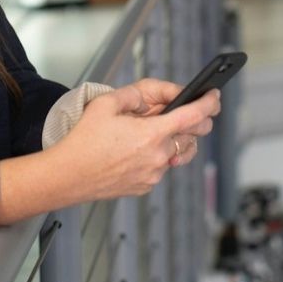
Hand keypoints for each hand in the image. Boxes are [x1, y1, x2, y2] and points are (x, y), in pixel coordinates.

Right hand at [49, 80, 221, 201]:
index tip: (214, 96)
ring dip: (173, 141)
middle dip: (196, 122)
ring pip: (176, 152)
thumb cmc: (83, 141)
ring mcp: (154, 174)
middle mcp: (158, 156)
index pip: (194, 116)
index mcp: (151, 133)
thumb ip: (133, 95)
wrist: (68, 175)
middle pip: (192, 136)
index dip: (208, 103)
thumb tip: (148, 100)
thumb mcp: (105, 104)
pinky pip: (160, 167)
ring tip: (151, 133)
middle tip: (187, 112)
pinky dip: (156, 156)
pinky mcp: (146, 185)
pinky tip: (135, 151)